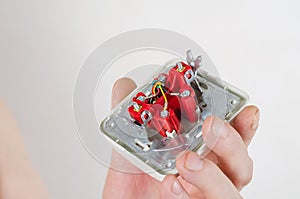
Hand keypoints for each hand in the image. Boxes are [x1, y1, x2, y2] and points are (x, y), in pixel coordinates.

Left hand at [103, 78, 258, 198]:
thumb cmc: (134, 177)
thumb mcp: (131, 144)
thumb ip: (133, 117)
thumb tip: (125, 86)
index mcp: (203, 156)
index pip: (233, 141)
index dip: (243, 127)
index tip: (245, 110)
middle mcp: (208, 178)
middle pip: (240, 167)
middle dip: (232, 144)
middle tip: (212, 127)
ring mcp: (200, 198)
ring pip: (228, 194)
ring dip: (211, 175)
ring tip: (187, 160)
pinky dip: (183, 196)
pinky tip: (170, 184)